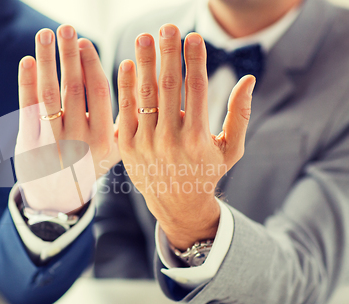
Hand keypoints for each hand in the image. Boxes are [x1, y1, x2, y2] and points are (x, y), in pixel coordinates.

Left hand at [15, 25, 119, 213]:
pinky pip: (27, 110)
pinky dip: (26, 84)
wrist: (58, 199)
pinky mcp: (29, 145)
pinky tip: (27, 61)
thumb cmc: (88, 166)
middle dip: (70, 55)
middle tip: (67, 28)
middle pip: (74, 89)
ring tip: (45, 34)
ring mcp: (52, 144)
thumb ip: (122, 121)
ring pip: (49, 95)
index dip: (92, 65)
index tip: (85, 42)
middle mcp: (79, 141)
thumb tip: (135, 82)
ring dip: (47, 61)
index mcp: (104, 140)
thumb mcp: (113, 151)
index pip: (100, 94)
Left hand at [117, 25, 255, 248]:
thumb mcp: (231, 149)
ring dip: (144, 63)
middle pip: (168, 86)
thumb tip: (248, 79)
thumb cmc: (207, 173)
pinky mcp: (127, 146)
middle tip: (168, 27)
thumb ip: (240, 114)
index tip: (193, 36)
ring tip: (145, 38)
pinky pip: (125, 110)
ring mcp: (145, 142)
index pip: (196, 88)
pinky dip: (125, 86)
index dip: (195, 59)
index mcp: (198, 138)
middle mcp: (170, 139)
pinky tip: (128, 64)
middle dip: (168, 53)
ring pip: (145, 95)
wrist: (176, 205)